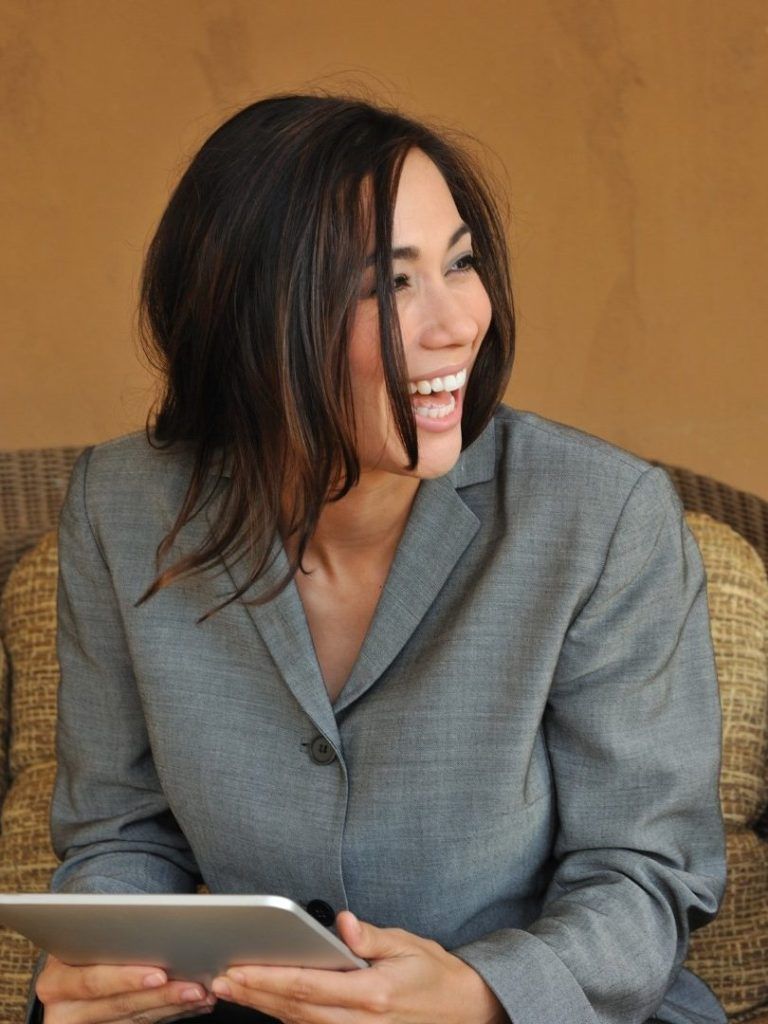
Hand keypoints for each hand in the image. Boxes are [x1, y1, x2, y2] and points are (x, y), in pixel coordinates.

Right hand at [37, 954, 217, 1022]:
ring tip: (202, 993)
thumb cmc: (84, 942)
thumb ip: (109, 938)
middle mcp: (63, 1013)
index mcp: (55, 982)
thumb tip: (156, 926)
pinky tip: (195, 1004)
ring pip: (135, 1020)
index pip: (93, 982)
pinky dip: (172, 1014)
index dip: (127, 979)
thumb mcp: (84, 937)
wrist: (70, 968)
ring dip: (173, 1007)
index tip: (160, 973)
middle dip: (162, 996)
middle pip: (120, 1005)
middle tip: (195, 987)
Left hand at [211, 910, 506, 1023]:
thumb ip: (371, 937)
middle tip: (219, 980)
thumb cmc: (434, 973)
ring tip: (231, 989)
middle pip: (294, 1010)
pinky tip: (264, 1003)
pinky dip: (285, 1017)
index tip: (238, 968)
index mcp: (372, 993)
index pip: (308, 986)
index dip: (268, 978)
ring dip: (262, 1007)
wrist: (462, 1012)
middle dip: (254, 994)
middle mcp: (360, 1021)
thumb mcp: (408, 945)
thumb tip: (344, 922)